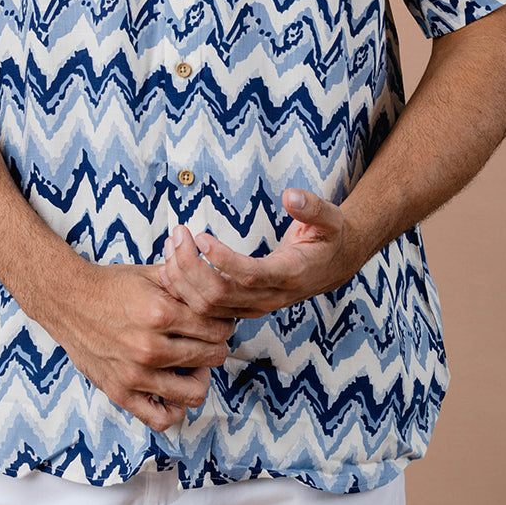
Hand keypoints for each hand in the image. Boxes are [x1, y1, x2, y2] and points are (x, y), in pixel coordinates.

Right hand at [45, 260, 233, 431]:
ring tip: (192, 364)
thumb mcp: (149, 274)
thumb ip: (184, 279)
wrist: (68, 301)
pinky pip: (161, 419)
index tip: (218, 321)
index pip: (216, 327)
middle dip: (215, 346)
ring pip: (194, 391)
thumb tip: (215, 282)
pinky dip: (174, 408)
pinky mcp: (121, 394)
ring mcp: (135, 375)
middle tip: (206, 340)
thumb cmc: (110, 286)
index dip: (224, 323)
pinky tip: (172, 389)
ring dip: (200, 377)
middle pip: (211, 357)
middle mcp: (149, 347)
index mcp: (159, 312)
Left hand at [157, 188, 360, 319]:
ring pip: (208, 307)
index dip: (221, 260)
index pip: (249, 276)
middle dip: (191, 268)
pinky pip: (208, 309)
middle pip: (219, 296)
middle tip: (177, 235)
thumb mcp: (330, 217)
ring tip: (171, 245)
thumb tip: (291, 195)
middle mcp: (270, 297)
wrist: (334, 265)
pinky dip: (186, 292)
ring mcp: (255, 306)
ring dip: (183, 279)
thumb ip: (312, 206)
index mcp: (290, 275)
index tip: (200, 236)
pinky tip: (172, 266)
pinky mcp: (244, 307)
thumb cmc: (329, 237)